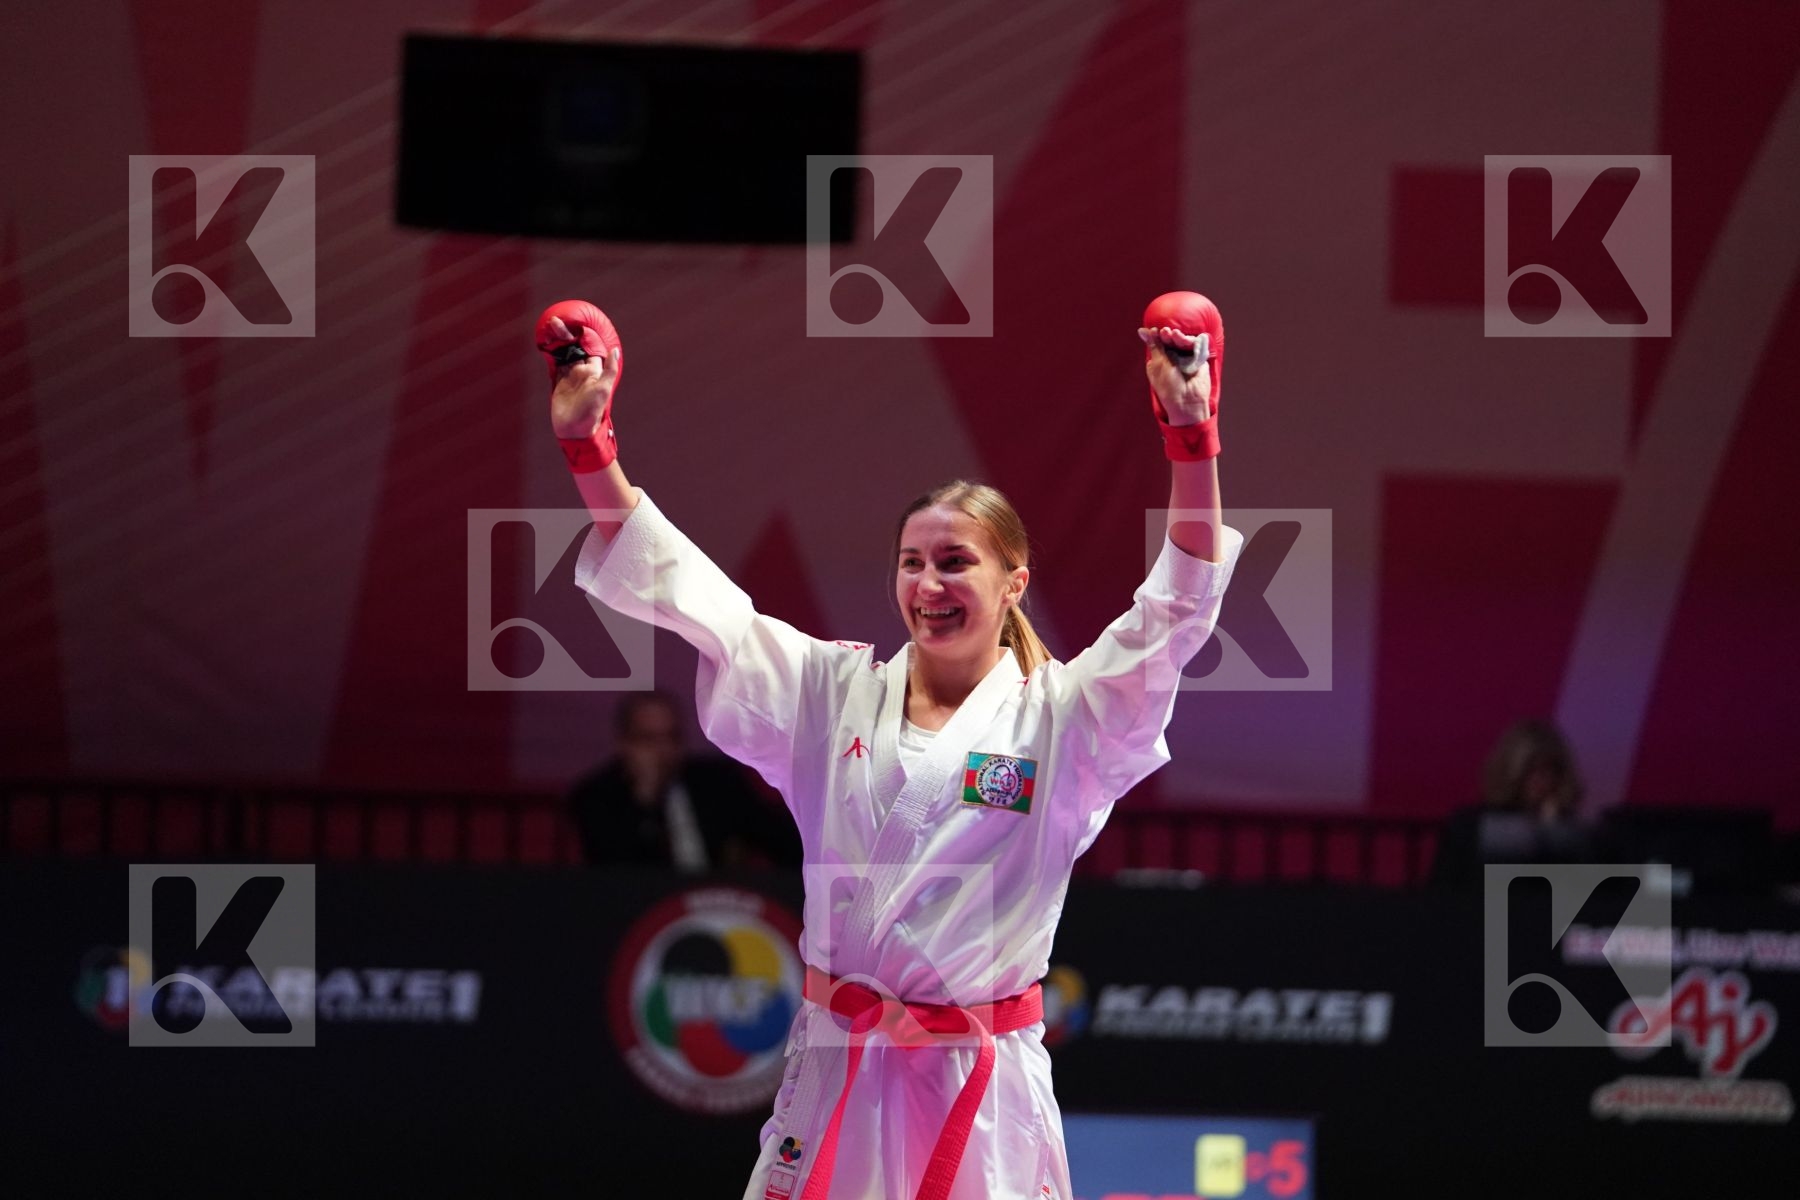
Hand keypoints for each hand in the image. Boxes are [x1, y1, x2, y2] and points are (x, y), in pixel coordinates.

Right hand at [546, 315, 622, 438]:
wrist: (574, 430)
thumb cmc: (592, 410)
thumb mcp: (603, 389)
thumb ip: (609, 369)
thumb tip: (615, 349)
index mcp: (594, 371)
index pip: (589, 348)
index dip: (584, 336)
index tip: (577, 324)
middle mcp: (581, 371)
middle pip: (574, 347)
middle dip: (566, 334)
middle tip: (556, 321)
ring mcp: (569, 376)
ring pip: (563, 353)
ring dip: (557, 341)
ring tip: (550, 327)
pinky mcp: (558, 382)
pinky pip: (554, 364)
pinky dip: (550, 353)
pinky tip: (545, 343)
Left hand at [1138, 325, 1212, 423]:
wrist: (1187, 401)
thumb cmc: (1168, 387)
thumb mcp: (1158, 365)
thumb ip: (1154, 346)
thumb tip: (1142, 330)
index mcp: (1159, 360)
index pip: (1158, 342)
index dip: (1156, 336)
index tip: (1155, 330)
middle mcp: (1172, 357)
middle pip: (1170, 340)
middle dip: (1167, 335)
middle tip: (1165, 332)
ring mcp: (1186, 357)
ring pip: (1182, 341)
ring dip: (1178, 337)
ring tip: (1174, 334)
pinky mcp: (1198, 358)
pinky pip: (1195, 345)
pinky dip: (1191, 341)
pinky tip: (1187, 339)